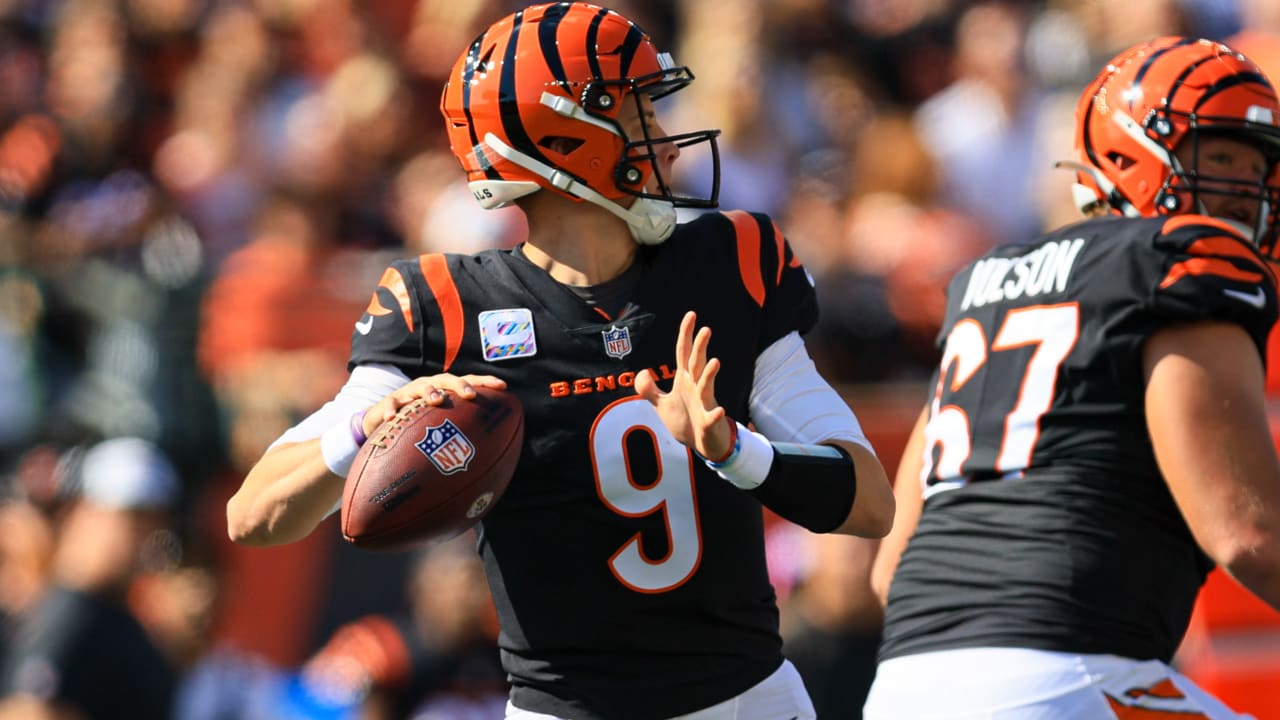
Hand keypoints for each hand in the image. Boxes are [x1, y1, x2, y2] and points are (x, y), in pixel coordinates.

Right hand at [361, 373, 506, 436]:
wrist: (387, 419)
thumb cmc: (421, 425)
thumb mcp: (441, 427)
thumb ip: (461, 436)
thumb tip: (491, 460)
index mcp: (446, 391)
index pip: (469, 381)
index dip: (486, 382)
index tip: (503, 386)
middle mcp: (430, 387)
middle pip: (447, 380)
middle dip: (460, 385)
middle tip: (470, 396)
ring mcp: (410, 392)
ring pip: (420, 387)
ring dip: (429, 392)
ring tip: (436, 400)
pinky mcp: (390, 402)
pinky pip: (390, 404)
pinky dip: (391, 410)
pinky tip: (391, 419)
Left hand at [635, 311, 733, 459]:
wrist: (701, 446)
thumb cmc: (686, 422)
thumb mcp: (662, 405)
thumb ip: (649, 389)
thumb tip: (642, 371)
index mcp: (685, 381)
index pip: (684, 353)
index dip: (686, 334)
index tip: (691, 314)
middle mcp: (696, 388)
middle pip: (697, 364)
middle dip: (700, 348)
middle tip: (706, 329)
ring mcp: (704, 404)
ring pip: (707, 387)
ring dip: (710, 375)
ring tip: (714, 362)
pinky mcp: (709, 422)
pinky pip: (712, 418)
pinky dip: (715, 414)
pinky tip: (718, 411)